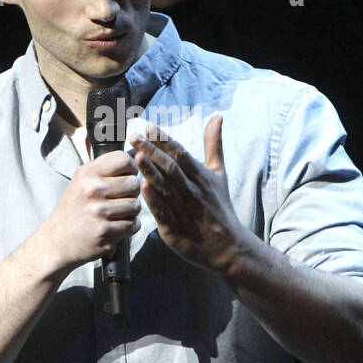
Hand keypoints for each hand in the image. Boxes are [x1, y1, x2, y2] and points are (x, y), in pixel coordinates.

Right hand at [38, 149, 141, 273]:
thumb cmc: (73, 209)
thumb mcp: (80, 181)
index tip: (125, 177)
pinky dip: (129, 227)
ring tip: (116, 214)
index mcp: (87, 174)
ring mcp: (99, 212)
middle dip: (132, 193)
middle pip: (134, 183)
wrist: (56, 241)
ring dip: (130, 212)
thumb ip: (104, 168)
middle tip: (120, 199)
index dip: (131, 168)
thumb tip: (136, 154)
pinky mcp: (105, 232)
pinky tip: (116, 226)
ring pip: (136, 205)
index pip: (124, 160)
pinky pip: (132, 225)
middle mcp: (92, 190)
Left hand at [130, 115, 252, 274]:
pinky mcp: (175, 229)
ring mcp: (184, 210)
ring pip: (166, 188)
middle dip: (153, 151)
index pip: (181, 154)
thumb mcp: (219, 173)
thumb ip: (213, 144)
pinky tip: (142, 187)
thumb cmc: (220, 206)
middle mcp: (193, 191)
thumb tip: (217, 116)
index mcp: (202, 177)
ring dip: (151, 172)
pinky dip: (154, 199)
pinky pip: (163, 212)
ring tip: (136, 156)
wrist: (227, 246)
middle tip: (134, 136)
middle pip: (171, 168)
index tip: (149, 128)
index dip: (165, 140)